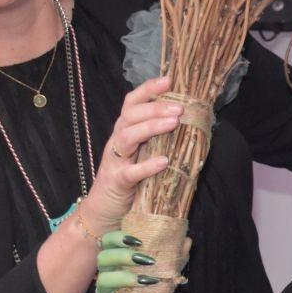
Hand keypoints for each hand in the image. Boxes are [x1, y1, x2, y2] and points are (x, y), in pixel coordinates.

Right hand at [85, 76, 181, 228]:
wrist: (102, 212)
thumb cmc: (128, 180)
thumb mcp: (143, 154)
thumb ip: (158, 139)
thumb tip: (189, 122)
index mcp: (125, 132)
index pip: (132, 103)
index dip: (148, 90)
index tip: (169, 80)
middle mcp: (117, 142)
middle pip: (130, 116)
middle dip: (155, 107)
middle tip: (180, 107)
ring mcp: (115, 162)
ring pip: (128, 137)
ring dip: (151, 127)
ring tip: (174, 123)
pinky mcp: (117, 183)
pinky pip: (130, 172)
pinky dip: (146, 166)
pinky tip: (163, 162)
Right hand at [93, 230, 181, 292]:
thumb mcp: (168, 274)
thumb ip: (175, 257)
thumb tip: (187, 240)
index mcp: (117, 261)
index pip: (108, 241)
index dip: (118, 237)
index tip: (138, 241)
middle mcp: (106, 274)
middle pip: (103, 257)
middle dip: (124, 256)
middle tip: (147, 261)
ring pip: (104, 280)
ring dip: (127, 278)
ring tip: (147, 281)